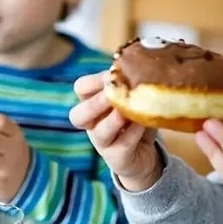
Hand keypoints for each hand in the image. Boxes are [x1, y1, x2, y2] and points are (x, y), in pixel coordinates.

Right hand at [69, 71, 161, 191]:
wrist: (144, 156)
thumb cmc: (136, 122)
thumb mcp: (134, 100)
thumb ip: (132, 86)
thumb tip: (139, 65)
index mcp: (93, 105)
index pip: (81, 89)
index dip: (93, 81)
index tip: (112, 75)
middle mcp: (92, 125)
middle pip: (78, 115)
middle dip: (94, 103)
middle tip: (112, 94)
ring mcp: (103, 143)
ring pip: (99, 132)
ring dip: (112, 120)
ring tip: (126, 111)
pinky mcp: (117, 158)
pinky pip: (121, 145)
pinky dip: (132, 133)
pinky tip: (143, 124)